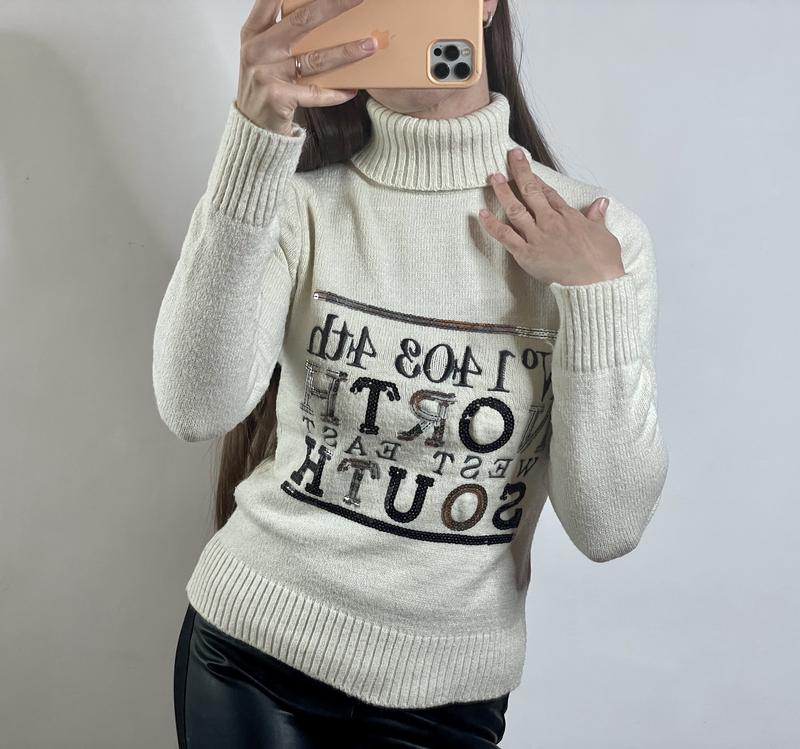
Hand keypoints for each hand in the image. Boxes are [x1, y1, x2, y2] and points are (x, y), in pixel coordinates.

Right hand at [237, 0, 377, 134]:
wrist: (254, 126)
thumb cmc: (266, 84)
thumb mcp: (265, 51)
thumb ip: (281, 29)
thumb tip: (321, 10)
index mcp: (254, 31)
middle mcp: (258, 49)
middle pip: (302, 21)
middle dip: (334, 6)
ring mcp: (266, 73)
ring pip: (315, 58)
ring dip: (346, 52)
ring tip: (370, 45)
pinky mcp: (278, 97)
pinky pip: (315, 93)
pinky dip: (335, 93)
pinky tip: (352, 89)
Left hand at [478, 148, 625, 285]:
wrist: (595, 283)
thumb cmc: (603, 263)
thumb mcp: (605, 235)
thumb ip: (598, 217)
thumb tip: (601, 203)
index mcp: (569, 216)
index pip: (549, 192)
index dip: (536, 177)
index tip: (527, 166)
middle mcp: (551, 221)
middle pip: (531, 191)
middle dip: (519, 171)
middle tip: (510, 156)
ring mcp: (537, 236)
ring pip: (515, 209)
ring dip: (502, 192)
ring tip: (492, 177)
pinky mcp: (527, 254)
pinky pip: (505, 236)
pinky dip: (492, 225)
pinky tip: (481, 213)